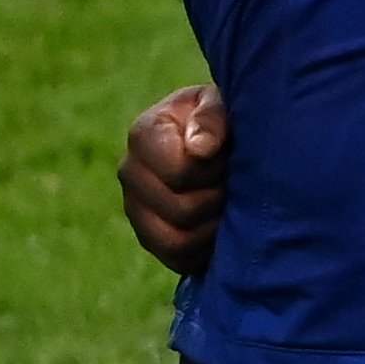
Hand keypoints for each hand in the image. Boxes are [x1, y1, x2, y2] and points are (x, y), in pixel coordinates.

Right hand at [119, 83, 228, 278]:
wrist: (224, 144)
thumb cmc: (224, 119)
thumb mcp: (222, 104)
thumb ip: (211, 117)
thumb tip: (200, 149)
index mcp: (144, 134)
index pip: (180, 172)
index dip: (214, 170)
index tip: (228, 156)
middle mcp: (130, 172)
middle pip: (181, 210)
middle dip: (219, 199)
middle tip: (234, 183)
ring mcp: (136, 208)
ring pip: (176, 241)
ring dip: (213, 227)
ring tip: (229, 205)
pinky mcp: (150, 237)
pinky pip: (177, 259)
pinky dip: (206, 250)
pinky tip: (222, 228)